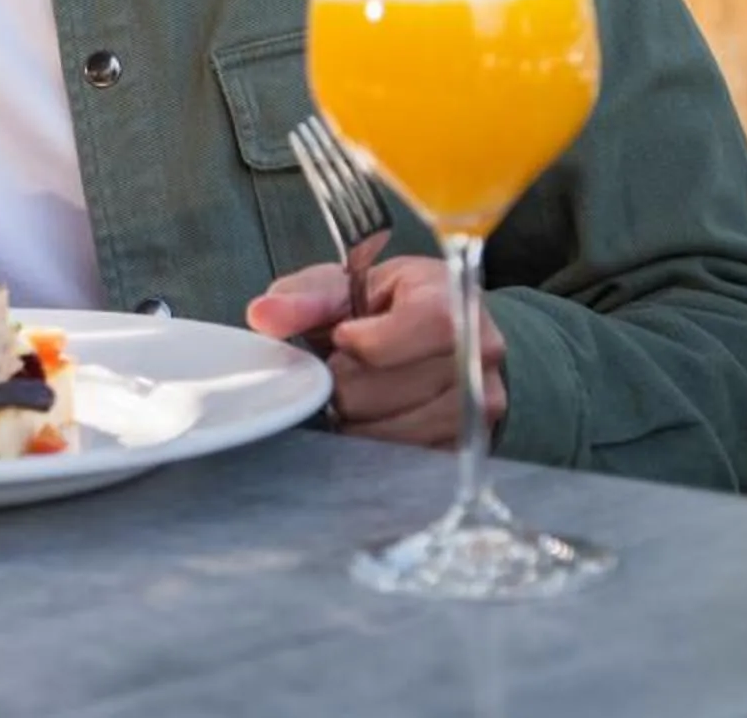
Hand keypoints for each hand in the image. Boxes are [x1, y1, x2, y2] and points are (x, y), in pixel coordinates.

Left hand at [247, 256, 505, 447]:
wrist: (446, 331)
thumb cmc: (388, 305)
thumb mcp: (346, 285)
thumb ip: (305, 298)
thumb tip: (262, 316)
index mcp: (451, 301)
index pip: (411, 332)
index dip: (361, 343)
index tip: (342, 337)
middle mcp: (479, 355)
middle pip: (388, 393)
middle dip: (346, 385)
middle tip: (342, 368)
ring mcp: (483, 404)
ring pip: (395, 433)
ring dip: (358, 419)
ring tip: (357, 390)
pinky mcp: (472, 442)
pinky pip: (411, 460)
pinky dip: (378, 443)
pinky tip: (372, 417)